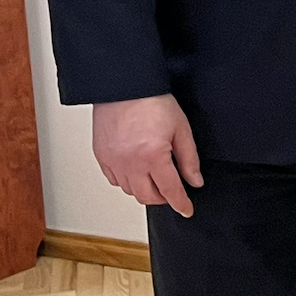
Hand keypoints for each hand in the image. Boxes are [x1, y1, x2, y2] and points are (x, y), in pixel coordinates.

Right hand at [92, 94, 203, 216]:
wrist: (123, 86)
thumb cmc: (151, 101)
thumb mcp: (181, 129)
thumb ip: (189, 159)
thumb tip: (195, 181)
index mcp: (153, 156)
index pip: (170, 191)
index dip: (181, 204)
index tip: (186, 210)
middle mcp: (130, 162)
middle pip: (148, 197)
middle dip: (163, 198)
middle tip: (172, 190)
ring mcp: (113, 161)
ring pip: (130, 191)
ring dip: (145, 189)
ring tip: (154, 176)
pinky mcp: (101, 156)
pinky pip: (114, 180)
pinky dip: (127, 181)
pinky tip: (136, 170)